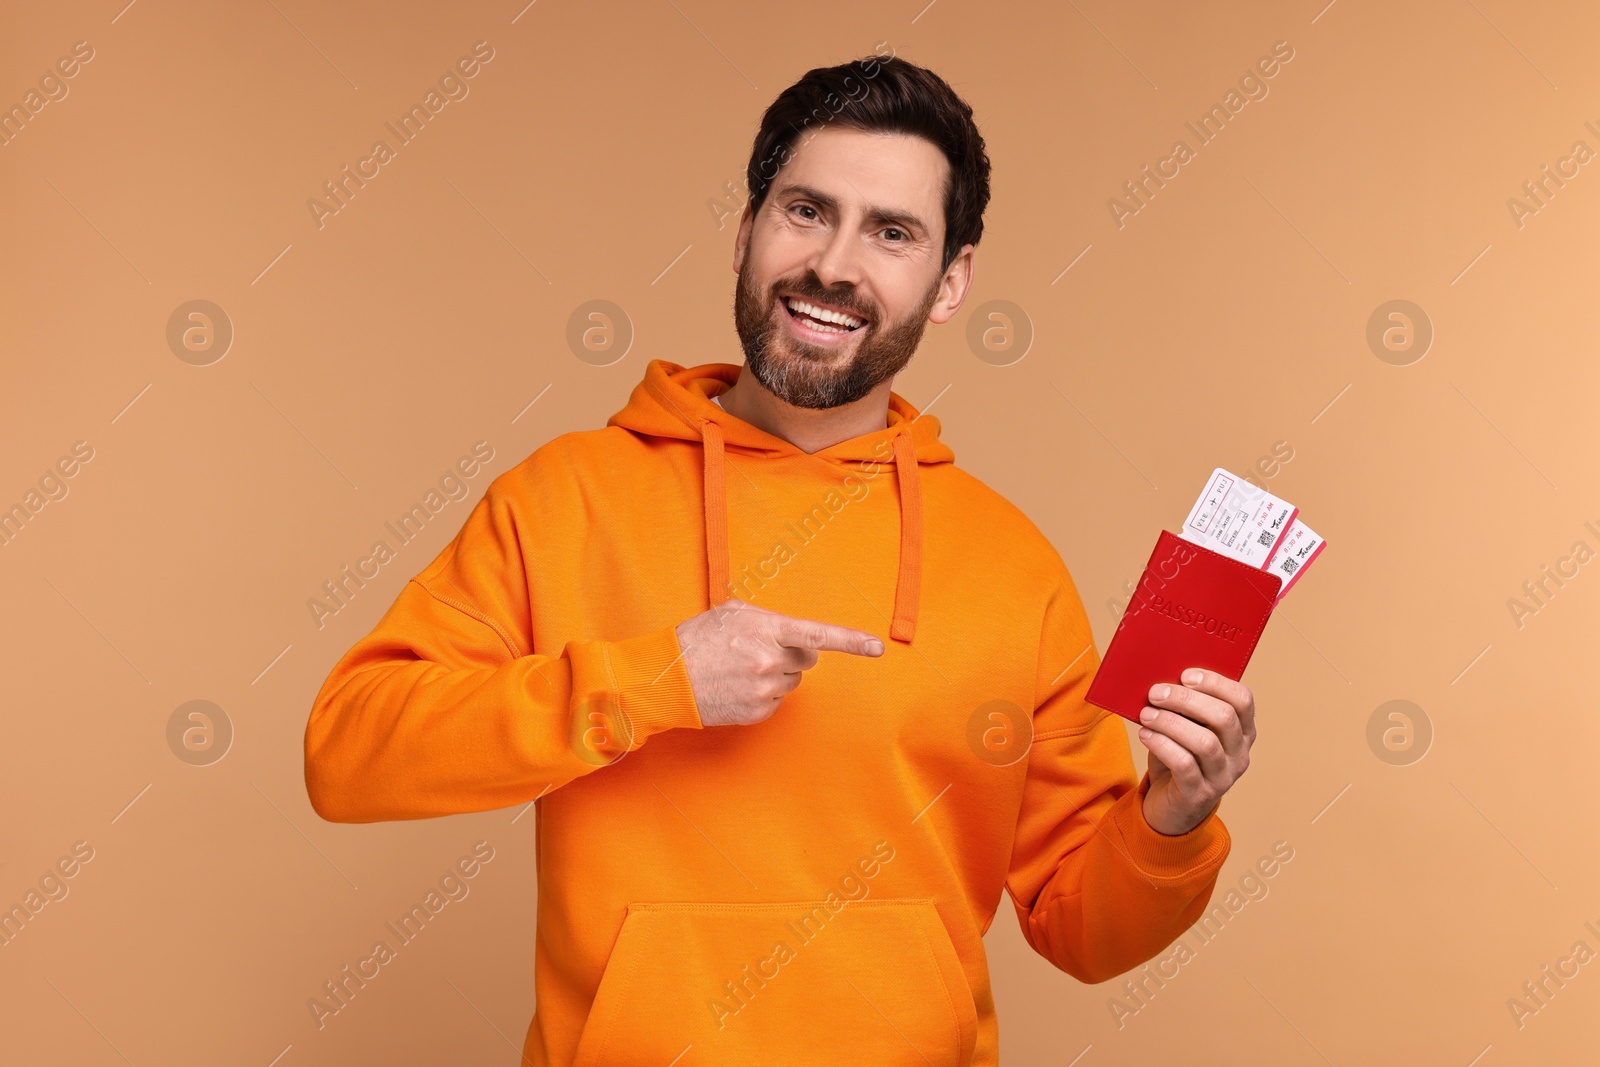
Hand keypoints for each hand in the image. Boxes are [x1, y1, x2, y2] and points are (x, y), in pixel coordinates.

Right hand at [674, 598, 883, 727]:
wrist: (668, 678)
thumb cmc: (699, 639)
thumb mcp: (732, 612)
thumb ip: (768, 619)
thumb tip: (789, 633)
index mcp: (767, 631)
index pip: (819, 635)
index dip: (852, 641)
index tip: (877, 647)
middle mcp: (770, 661)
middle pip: (806, 660)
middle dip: (790, 655)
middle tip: (757, 653)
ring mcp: (765, 689)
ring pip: (791, 682)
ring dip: (774, 676)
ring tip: (740, 671)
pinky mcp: (758, 712)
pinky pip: (777, 702)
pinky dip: (763, 695)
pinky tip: (738, 688)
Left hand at [1136, 668, 1255, 834]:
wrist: (1170, 806)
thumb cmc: (1178, 756)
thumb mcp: (1186, 729)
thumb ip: (1184, 708)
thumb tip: (1161, 679)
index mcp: (1242, 731)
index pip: (1243, 700)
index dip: (1216, 683)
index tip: (1186, 675)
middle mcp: (1239, 754)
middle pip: (1224, 718)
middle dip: (1187, 700)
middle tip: (1155, 692)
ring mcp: (1222, 777)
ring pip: (1205, 743)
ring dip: (1171, 722)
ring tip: (1146, 714)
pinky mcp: (1199, 794)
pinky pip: (1185, 765)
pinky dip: (1162, 745)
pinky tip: (1145, 735)